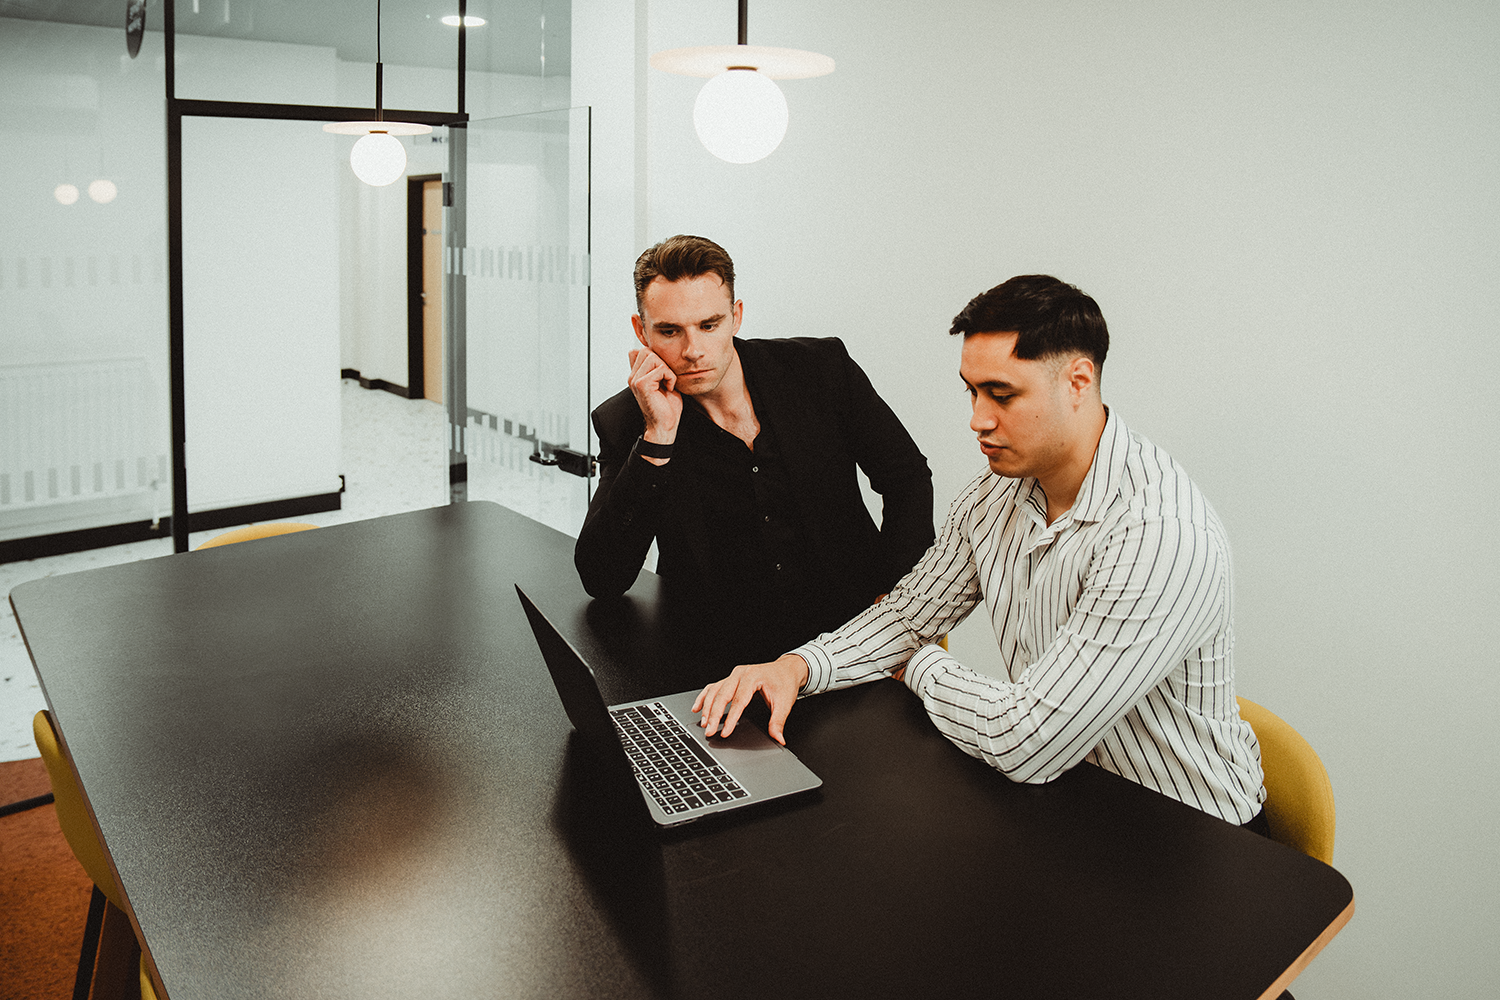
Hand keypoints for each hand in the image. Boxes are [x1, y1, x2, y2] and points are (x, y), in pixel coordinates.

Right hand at [627, 348, 682, 442]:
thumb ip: (656, 367)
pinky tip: (669, 388)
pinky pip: (660, 369)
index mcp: (636, 375)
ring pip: (652, 356)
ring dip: (666, 369)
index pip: (642, 351)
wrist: (665, 426)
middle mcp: (632, 377)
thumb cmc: (667, 407)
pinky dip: (670, 377)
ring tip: (667, 383)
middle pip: (646, 350)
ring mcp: (635, 380)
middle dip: (662, 361)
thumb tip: (653, 352)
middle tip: (667, 379)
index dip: (657, 358)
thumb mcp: (662, 382)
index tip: (664, 375)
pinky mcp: (642, 385)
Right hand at [692, 654, 809, 745]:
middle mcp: (740, 674)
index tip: (725, 732)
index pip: (738, 700)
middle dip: (713, 714)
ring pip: (714, 691)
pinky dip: (704, 697)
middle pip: (722, 695)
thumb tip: (778, 738)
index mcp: (753, 677)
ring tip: (703, 723)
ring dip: (706, 707)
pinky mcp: (730, 679)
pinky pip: (713, 687)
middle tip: (709, 731)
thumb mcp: (785, 703)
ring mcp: (734, 675)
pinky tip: (697, 708)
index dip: (730, 718)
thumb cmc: (784, 682)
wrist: (786, 669)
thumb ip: (778, 721)